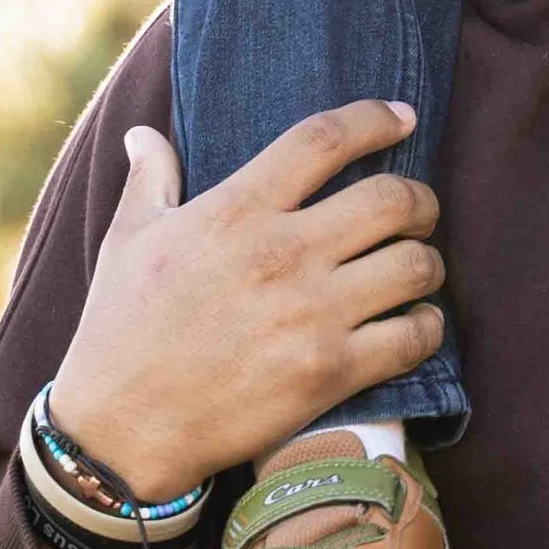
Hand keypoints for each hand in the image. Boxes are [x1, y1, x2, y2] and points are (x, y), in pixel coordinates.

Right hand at [46, 105, 446, 502]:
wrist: (122, 428)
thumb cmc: (120, 328)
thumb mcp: (126, 240)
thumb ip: (150, 179)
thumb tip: (143, 134)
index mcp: (236, 210)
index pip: (324, 140)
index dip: (375, 119)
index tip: (402, 120)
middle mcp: (283, 253)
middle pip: (393, 199)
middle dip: (421, 199)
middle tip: (419, 211)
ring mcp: (312, 314)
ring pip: (416, 265)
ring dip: (428, 262)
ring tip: (418, 269)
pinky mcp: (330, 372)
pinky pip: (413, 337)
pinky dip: (428, 327)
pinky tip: (417, 325)